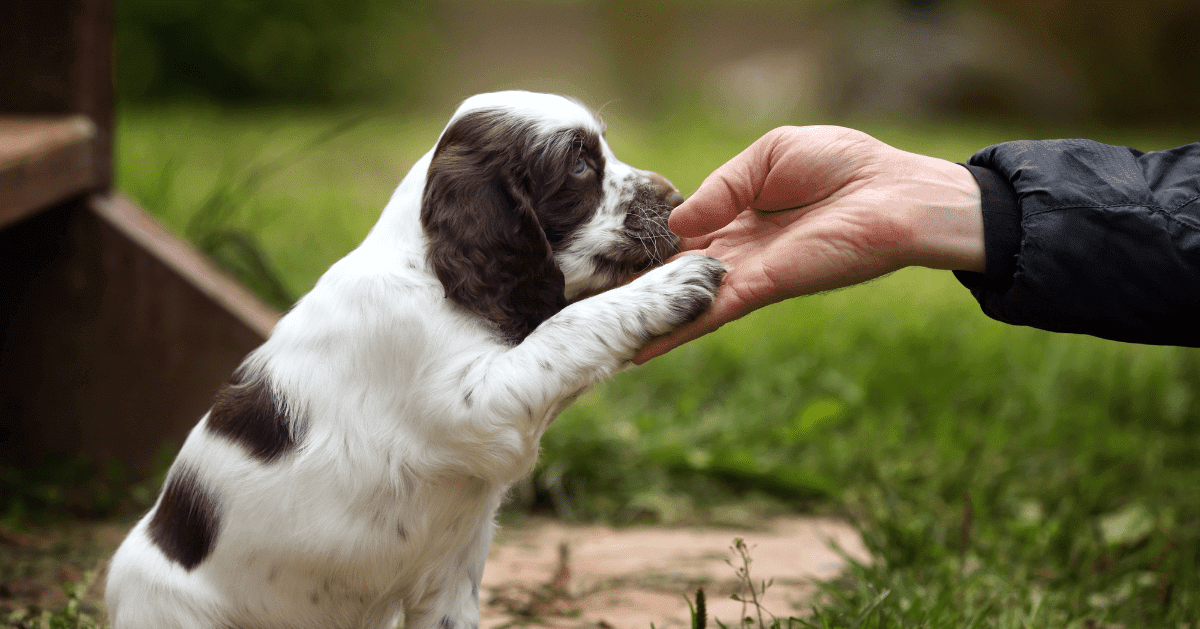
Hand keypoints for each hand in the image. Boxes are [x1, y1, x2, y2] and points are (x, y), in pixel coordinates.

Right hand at [634, 125, 984, 362]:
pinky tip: (638, 350)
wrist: (897, 194)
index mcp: (738, 213)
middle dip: (636, 291)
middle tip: (588, 311)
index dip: (649, 247)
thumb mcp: (769, 154)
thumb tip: (677, 223)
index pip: (682, 235)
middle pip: (674, 274)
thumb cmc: (846, 166)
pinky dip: (675, 331)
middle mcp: (737, 249)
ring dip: (645, 319)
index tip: (608, 261)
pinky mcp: (763, 288)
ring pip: (683, 299)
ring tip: (599, 341)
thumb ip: (720, 186)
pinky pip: (709, 312)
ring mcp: (747, 273)